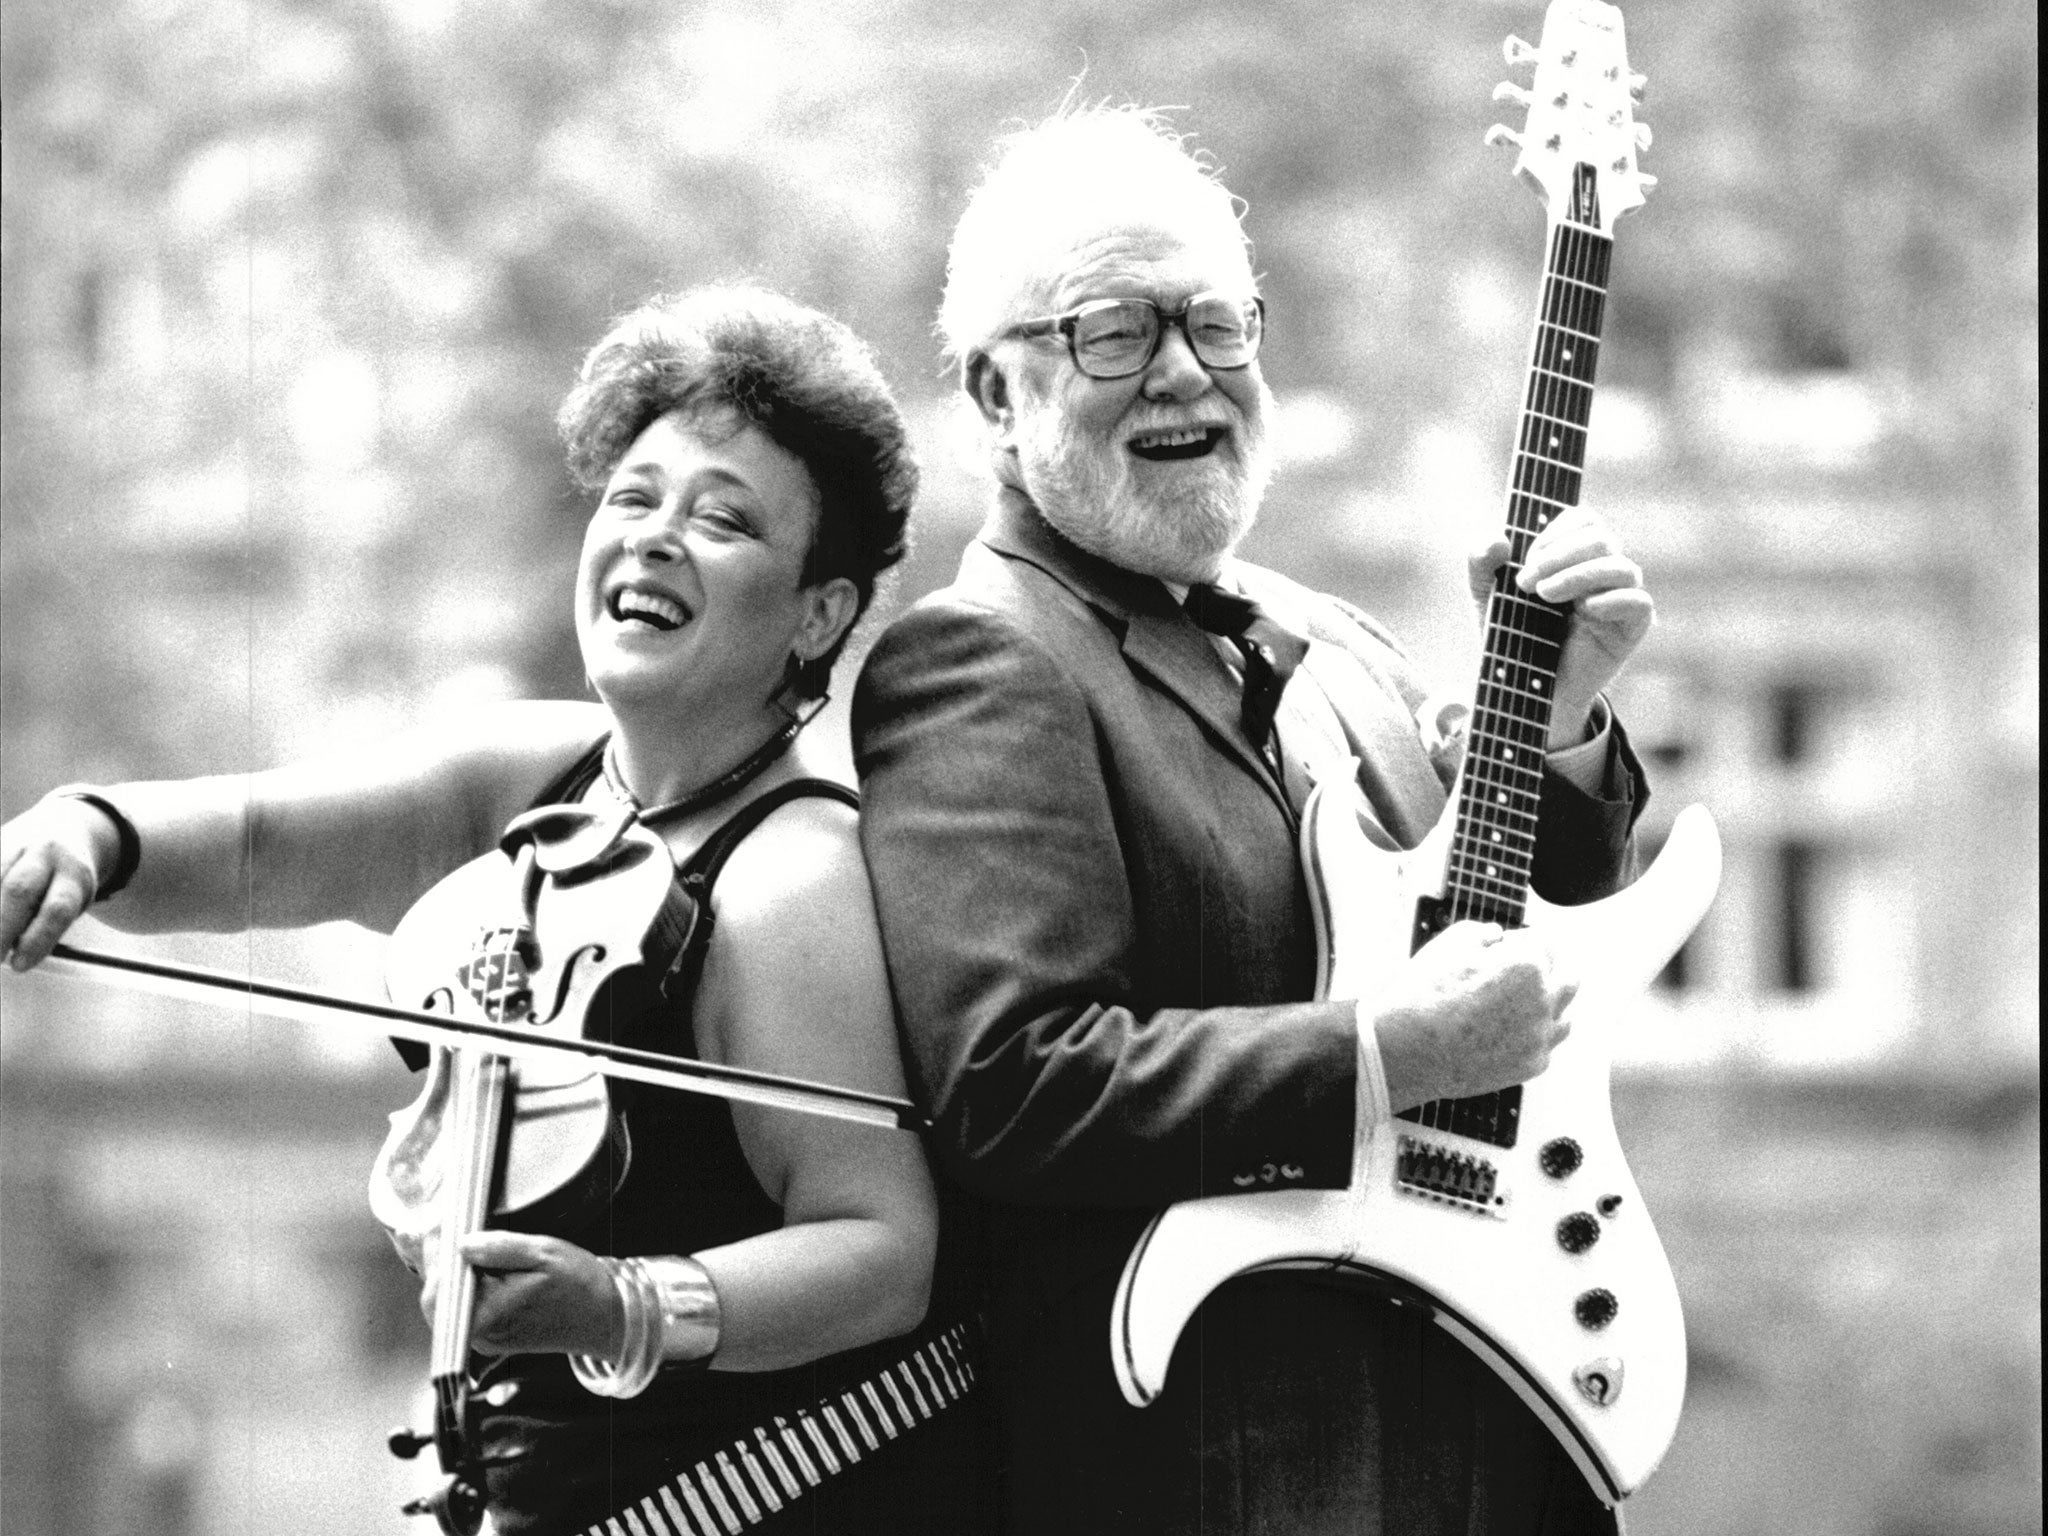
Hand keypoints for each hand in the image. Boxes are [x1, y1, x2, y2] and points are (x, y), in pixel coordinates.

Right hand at [1, 797, 118, 969]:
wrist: (64, 825)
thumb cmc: (63, 880)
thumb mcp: (71, 901)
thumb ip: (48, 926)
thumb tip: (16, 958)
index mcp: (74, 872)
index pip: (58, 908)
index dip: (38, 938)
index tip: (19, 965)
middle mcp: (46, 853)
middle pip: (19, 890)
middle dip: (2, 927)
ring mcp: (15, 843)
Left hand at [418, 1232, 620, 1359]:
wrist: (605, 1317)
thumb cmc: (579, 1285)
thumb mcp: (544, 1253)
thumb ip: (501, 1248)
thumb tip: (462, 1243)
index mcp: (488, 1317)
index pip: (438, 1292)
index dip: (433, 1257)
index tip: (439, 1225)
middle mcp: (481, 1334)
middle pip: (437, 1299)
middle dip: (438, 1263)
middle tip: (447, 1228)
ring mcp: (485, 1337)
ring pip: (449, 1303)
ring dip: (450, 1272)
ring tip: (461, 1241)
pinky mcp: (493, 1333)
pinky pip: (465, 1306)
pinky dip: (464, 1282)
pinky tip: (475, 1261)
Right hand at [1369, 920, 1577, 1107]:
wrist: (1408, 1049)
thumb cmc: (1425, 994)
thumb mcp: (1449, 943)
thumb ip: (1483, 933)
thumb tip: (1497, 937)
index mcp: (1527, 964)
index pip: (1545, 942)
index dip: (1520, 941)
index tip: (1504, 948)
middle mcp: (1543, 1000)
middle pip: (1568, 977)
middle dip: (1548, 971)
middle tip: (1518, 974)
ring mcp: (1541, 1036)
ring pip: (1564, 1016)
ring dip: (1546, 1006)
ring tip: (1514, 1007)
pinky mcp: (1533, 1065)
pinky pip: (1544, 1046)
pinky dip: (1530, 1038)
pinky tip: (1504, 1034)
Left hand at [1468, 506, 1653, 748]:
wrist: (1524, 686)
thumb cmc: (1511, 634)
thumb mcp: (1485, 597)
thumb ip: (1481, 563)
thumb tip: (1498, 539)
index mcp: (1574, 554)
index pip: (1583, 520)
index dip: (1555, 533)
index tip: (1525, 560)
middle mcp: (1601, 570)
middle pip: (1601, 538)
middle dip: (1559, 555)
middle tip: (1525, 582)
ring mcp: (1619, 598)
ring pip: (1621, 567)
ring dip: (1579, 575)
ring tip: (1544, 595)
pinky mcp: (1631, 628)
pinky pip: (1639, 602)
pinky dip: (1613, 601)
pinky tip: (1585, 610)